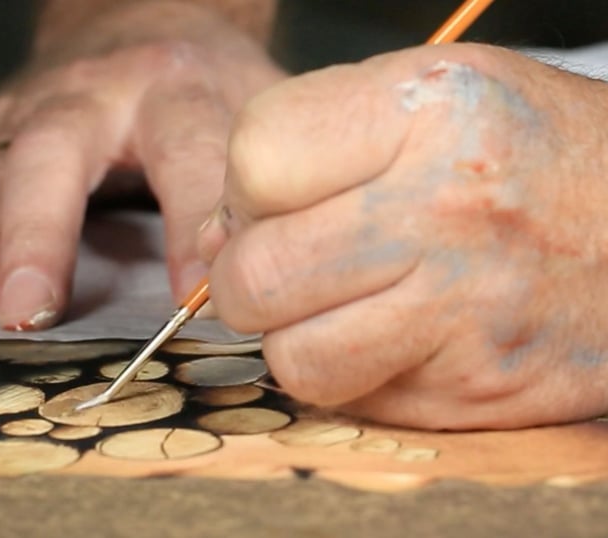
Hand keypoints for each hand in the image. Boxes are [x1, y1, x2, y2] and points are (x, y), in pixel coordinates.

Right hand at [0, 2, 283, 329]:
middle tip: (29, 312)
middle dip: (38, 236)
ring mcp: (28, 108)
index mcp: (175, 90)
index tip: (196, 298)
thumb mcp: (252, 118)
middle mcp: (92, 93)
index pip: (189, 156)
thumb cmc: (205, 84)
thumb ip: (251, 186)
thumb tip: (246, 269)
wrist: (149, 23)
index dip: (195, 227)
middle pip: (55, 155)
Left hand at [199, 43, 607, 429]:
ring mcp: (461, 312)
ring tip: (338, 301)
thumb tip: (213, 233)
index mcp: (428, 111)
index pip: (254, 156)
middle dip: (251, 271)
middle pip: (255, 271)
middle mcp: (445, 211)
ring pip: (290, 357)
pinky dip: (346, 371)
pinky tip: (387, 333)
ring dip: (293, 334)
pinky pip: (347, 398)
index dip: (248, 183)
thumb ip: (311, 144)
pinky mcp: (469, 391)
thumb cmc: (527, 151)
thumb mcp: (428, 98)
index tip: (280, 193)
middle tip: (295, 257)